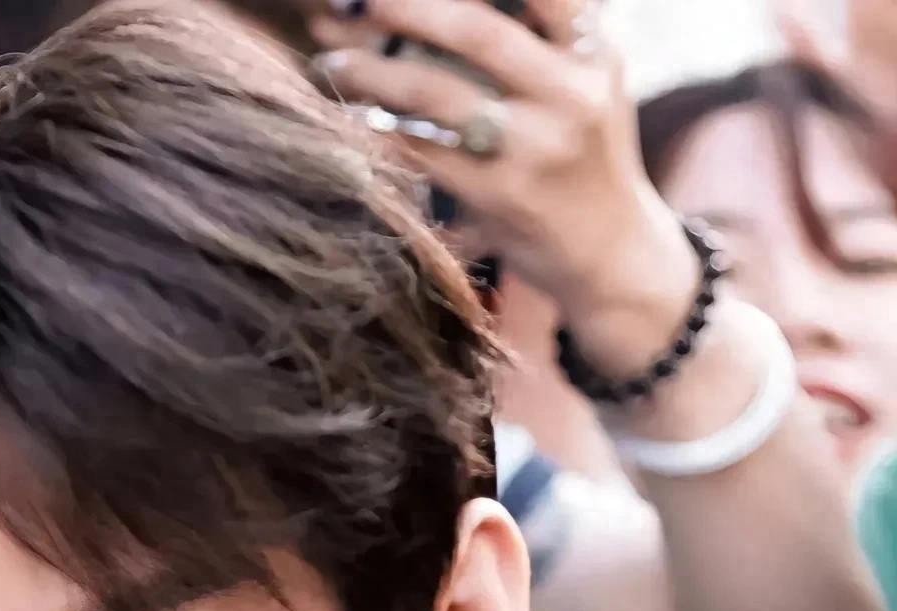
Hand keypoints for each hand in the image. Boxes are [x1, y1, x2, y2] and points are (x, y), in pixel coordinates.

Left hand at [309, 0, 699, 369]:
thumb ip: (537, 35)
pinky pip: (423, 152)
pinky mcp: (499, 198)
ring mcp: (534, 149)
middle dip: (407, 8)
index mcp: (593, 51)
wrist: (610, 254)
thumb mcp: (587, 81)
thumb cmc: (581, 154)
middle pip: (475, 31)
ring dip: (373, 72)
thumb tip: (434, 5)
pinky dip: (380, 127)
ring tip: (331, 59)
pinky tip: (351, 113)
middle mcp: (570, 93)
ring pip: (436, 94)